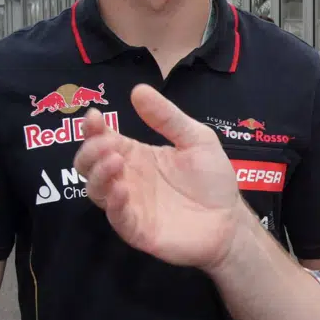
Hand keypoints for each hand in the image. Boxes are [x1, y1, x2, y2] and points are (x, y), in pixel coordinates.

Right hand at [74, 84, 243, 270]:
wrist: (231, 219)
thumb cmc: (212, 179)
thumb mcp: (196, 139)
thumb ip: (168, 117)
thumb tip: (138, 89)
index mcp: (136, 155)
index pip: (103, 139)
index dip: (93, 128)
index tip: (94, 116)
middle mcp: (126, 178)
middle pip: (89, 165)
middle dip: (90, 151)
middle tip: (106, 144)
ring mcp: (129, 204)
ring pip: (96, 190)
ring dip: (99, 174)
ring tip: (115, 161)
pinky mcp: (137, 229)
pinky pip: (116, 217)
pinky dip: (114, 203)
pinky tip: (122, 189)